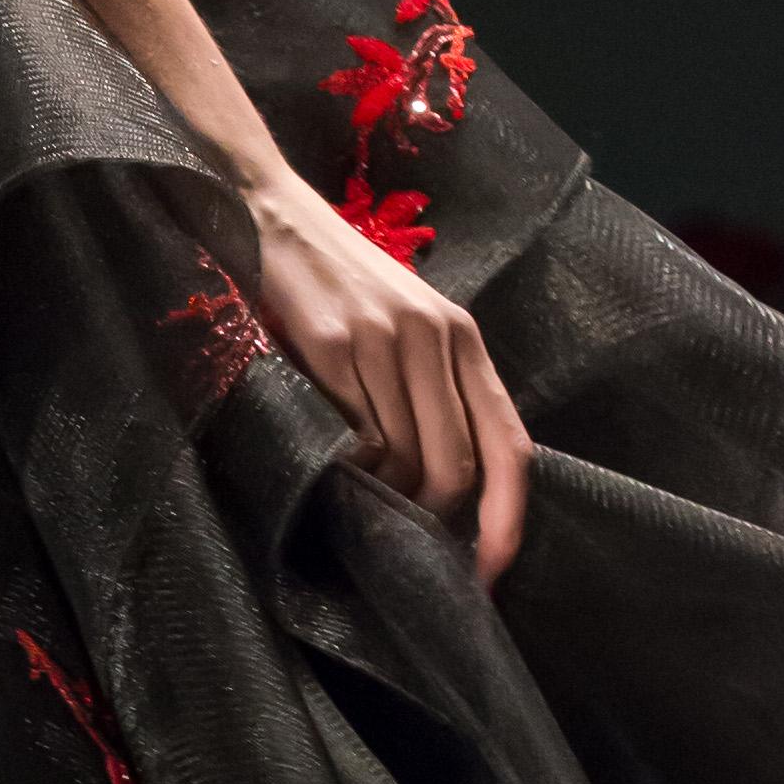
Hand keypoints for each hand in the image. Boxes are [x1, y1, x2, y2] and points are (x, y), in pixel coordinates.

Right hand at [239, 175, 531, 582]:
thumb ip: (433, 386)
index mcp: (462, 337)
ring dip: (381, 494)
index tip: (490, 568)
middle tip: (402, 535)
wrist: (271, 215)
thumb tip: (440, 482)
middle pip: (457, 467)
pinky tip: (329, 458)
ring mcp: (384, 342)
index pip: (511, 443)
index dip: (508, 516)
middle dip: (432, 517)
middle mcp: (434, 337)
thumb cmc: (337, 282)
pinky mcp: (333, 346)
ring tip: (356, 490)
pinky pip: (356, 438)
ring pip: (404, 460)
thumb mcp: (404, 324)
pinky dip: (347, 468)